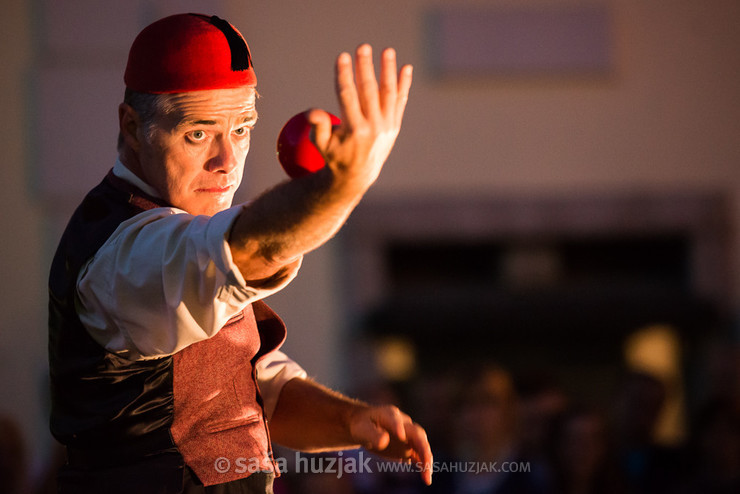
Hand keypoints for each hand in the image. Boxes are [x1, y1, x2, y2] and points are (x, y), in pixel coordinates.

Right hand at [309, 44, 412, 189]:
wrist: (358, 175)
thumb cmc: (335, 156)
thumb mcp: (321, 145)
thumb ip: (318, 127)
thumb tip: (312, 112)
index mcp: (355, 130)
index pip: (348, 96)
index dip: (344, 75)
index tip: (342, 56)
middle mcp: (374, 127)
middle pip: (369, 91)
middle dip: (365, 67)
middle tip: (362, 47)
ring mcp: (387, 126)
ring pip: (388, 93)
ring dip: (388, 70)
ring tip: (387, 50)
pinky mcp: (394, 125)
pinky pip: (400, 101)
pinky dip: (403, 85)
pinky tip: (406, 68)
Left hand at [349, 404, 433, 485]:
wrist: (367, 427)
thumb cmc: (362, 426)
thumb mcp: (362, 429)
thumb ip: (372, 434)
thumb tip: (384, 441)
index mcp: (390, 414)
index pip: (395, 420)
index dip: (398, 427)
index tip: (401, 436)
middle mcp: (404, 423)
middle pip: (417, 434)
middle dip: (422, 448)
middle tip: (425, 464)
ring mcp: (408, 435)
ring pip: (422, 445)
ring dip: (426, 460)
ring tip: (427, 478)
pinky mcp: (409, 446)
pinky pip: (419, 455)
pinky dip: (423, 465)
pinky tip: (425, 478)